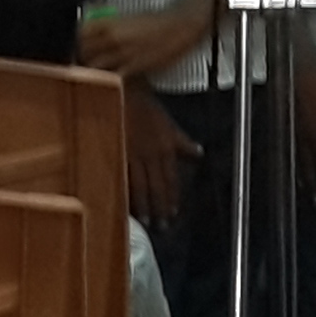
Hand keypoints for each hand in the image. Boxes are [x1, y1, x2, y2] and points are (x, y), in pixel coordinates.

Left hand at [81, 0, 217, 83]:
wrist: (180, 27)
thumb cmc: (156, 19)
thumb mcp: (128, 15)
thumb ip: (109, 22)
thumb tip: (91, 25)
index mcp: (110, 23)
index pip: (81, 33)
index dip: (76, 39)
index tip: (77, 42)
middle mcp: (113, 39)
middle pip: (84, 52)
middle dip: (81, 55)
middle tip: (82, 57)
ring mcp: (122, 55)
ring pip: (95, 67)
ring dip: (90, 69)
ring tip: (92, 69)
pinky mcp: (134, 68)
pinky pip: (113, 77)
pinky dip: (107, 78)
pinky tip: (108, 77)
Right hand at [123, 86, 200, 223]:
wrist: (125, 91)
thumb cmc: (147, 107)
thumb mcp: (170, 124)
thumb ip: (183, 142)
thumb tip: (199, 153)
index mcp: (166, 148)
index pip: (171, 179)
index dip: (172, 198)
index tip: (174, 213)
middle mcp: (151, 155)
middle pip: (157, 187)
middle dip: (160, 207)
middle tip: (161, 226)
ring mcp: (132, 154)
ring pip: (140, 186)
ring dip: (144, 206)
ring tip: (146, 221)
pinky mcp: (116, 152)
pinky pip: (121, 176)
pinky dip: (124, 192)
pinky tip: (123, 204)